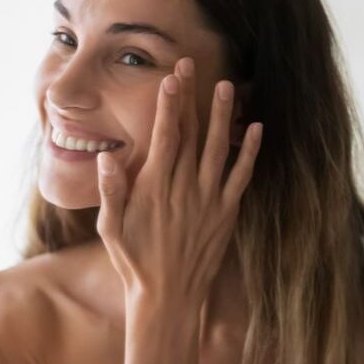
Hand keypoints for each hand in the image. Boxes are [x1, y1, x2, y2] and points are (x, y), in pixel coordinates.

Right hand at [95, 57, 262, 315]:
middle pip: (191, 134)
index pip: (165, 136)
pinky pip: (241, 177)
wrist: (168, 297)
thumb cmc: (134, 262)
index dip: (169, 105)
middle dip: (191, 98)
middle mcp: (185, 188)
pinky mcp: (226, 214)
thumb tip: (107, 158)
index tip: (171, 78)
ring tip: (226, 86)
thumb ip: (111, 191)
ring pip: (219, 148)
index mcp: (155, 188)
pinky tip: (256, 129)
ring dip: (223, 116)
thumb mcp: (110, 228)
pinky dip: (250, 152)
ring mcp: (209, 200)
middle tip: (192, 65)